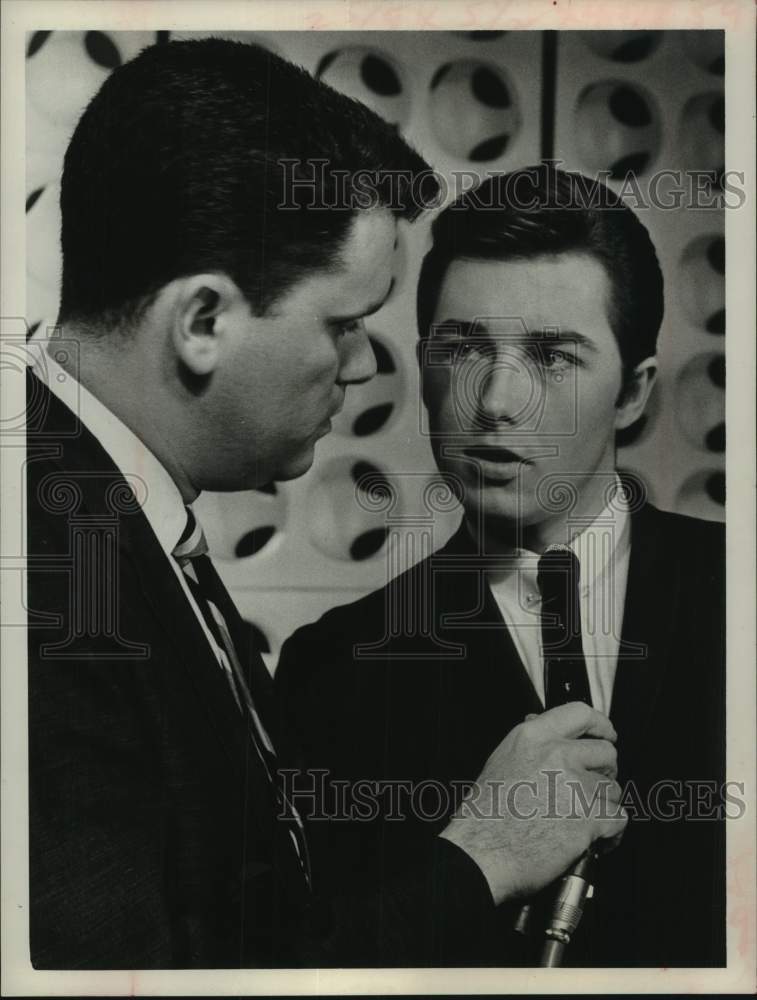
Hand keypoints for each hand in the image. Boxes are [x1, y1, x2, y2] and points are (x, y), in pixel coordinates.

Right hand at [439, 702, 626, 904]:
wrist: (482, 853)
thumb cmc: (487, 814)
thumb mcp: (502, 760)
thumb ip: (533, 743)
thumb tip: (550, 729)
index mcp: (534, 737)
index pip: (581, 713)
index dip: (600, 725)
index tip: (607, 734)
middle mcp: (557, 755)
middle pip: (606, 753)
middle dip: (604, 772)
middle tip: (591, 787)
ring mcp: (575, 786)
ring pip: (613, 790)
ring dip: (603, 805)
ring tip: (583, 818)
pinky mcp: (588, 818)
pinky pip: (618, 819)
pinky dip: (611, 833)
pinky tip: (597, 838)